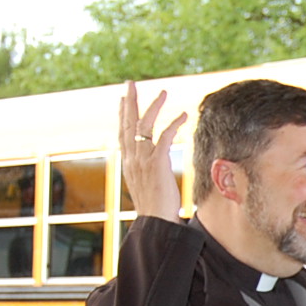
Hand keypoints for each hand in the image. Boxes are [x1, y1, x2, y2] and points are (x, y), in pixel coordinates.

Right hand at [119, 82, 187, 220]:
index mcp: (129, 163)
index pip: (123, 133)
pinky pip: (164, 138)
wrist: (156, 222)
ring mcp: (142, 160)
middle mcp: (132, 158)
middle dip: (130, 101)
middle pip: (128, 124)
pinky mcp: (156, 163)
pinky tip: (183, 115)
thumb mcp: (147, 186)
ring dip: (154, 106)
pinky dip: (173, 124)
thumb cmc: (156, 208)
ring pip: (144, 126)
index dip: (122, 115)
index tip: (123, 99)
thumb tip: (152, 165)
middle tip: (130, 83)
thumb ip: (146, 171)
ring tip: (164, 92)